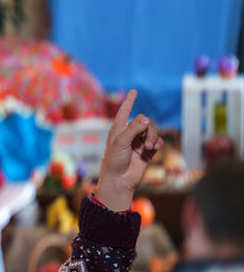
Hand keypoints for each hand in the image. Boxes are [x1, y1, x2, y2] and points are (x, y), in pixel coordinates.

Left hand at [94, 90, 162, 210]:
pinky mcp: (147, 151)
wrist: (119, 180)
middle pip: (145, 122)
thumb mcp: (121, 142)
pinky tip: (155, 148)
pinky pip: (157, 142)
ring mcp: (138, 143)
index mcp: (118, 130)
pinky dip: (158, 143)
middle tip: (146, 142)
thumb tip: (146, 119)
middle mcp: (129, 134)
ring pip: (152, 131)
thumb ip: (133, 129)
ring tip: (150, 147)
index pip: (125, 112)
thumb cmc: (114, 160)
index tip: (134, 91)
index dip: (129, 101)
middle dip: (148, 129)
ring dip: (153, 137)